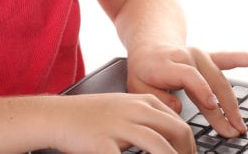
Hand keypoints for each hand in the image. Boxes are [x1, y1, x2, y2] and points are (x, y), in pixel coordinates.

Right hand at [51, 92, 194, 153]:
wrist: (57, 116)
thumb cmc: (90, 116)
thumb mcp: (123, 107)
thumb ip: (146, 117)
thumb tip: (171, 136)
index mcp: (142, 102)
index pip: (179, 122)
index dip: (190, 146)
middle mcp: (134, 111)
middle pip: (177, 131)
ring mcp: (119, 126)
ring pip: (158, 145)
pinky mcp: (103, 143)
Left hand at [126, 45, 247, 137]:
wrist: (149, 47)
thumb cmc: (144, 71)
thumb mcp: (137, 86)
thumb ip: (156, 97)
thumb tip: (177, 107)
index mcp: (167, 63)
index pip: (188, 75)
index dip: (201, 89)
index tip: (211, 106)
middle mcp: (187, 56)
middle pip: (209, 80)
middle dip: (223, 107)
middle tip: (232, 130)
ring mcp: (200, 55)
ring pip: (221, 78)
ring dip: (233, 102)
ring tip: (241, 124)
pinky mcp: (210, 58)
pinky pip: (230, 59)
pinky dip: (247, 59)